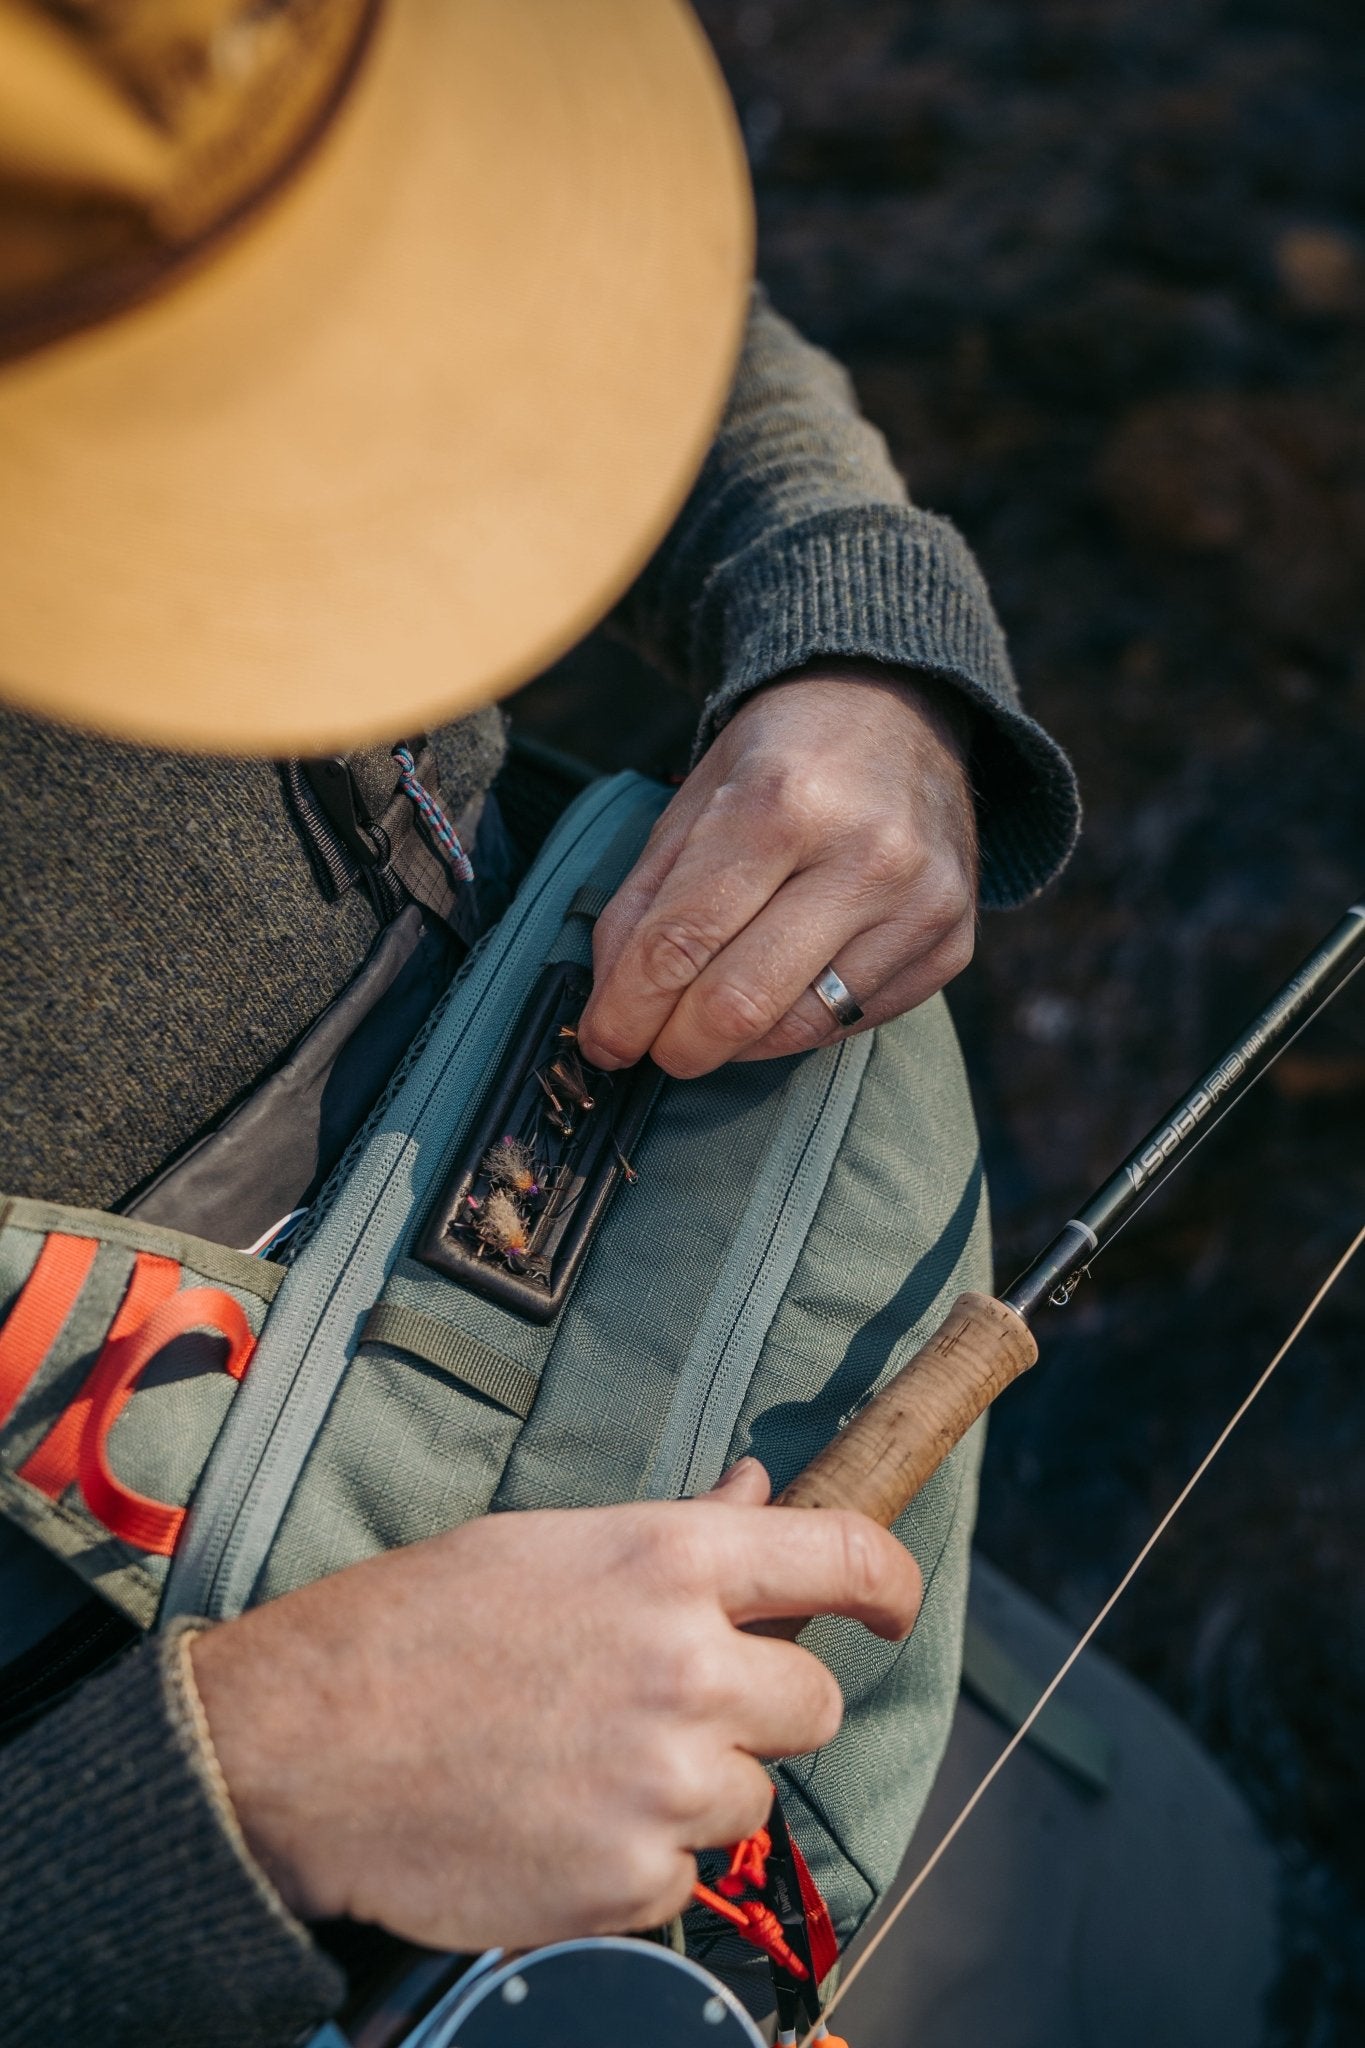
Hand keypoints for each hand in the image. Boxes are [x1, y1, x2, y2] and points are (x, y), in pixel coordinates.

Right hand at [189, 1460, 920, 1951]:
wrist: (303, 1747)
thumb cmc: (417, 1627)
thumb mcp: (550, 1545)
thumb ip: (676, 1531)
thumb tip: (759, 1493)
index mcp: (671, 1564)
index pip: (844, 1558)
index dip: (889, 1583)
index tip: (893, 1606)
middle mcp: (689, 1671)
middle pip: (816, 1706)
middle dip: (765, 1708)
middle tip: (679, 1706)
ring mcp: (665, 1786)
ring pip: (749, 1799)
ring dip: (694, 1788)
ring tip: (588, 1764)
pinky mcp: (630, 1884)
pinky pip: (682, 1878)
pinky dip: (635, 1860)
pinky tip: (556, 1820)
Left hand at [577, 664, 976, 1078]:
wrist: (900, 712)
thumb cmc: (782, 760)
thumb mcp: (694, 801)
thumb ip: (643, 903)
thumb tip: (613, 1009)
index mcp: (780, 803)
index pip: (681, 942)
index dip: (627, 1010)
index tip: (602, 1043)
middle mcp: (864, 855)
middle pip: (739, 1002)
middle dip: (676, 1045)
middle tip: (652, 1046)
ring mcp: (920, 904)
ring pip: (796, 1029)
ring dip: (733, 1045)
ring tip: (708, 1019)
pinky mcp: (952, 944)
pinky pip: (852, 1025)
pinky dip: (795, 1028)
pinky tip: (776, 996)